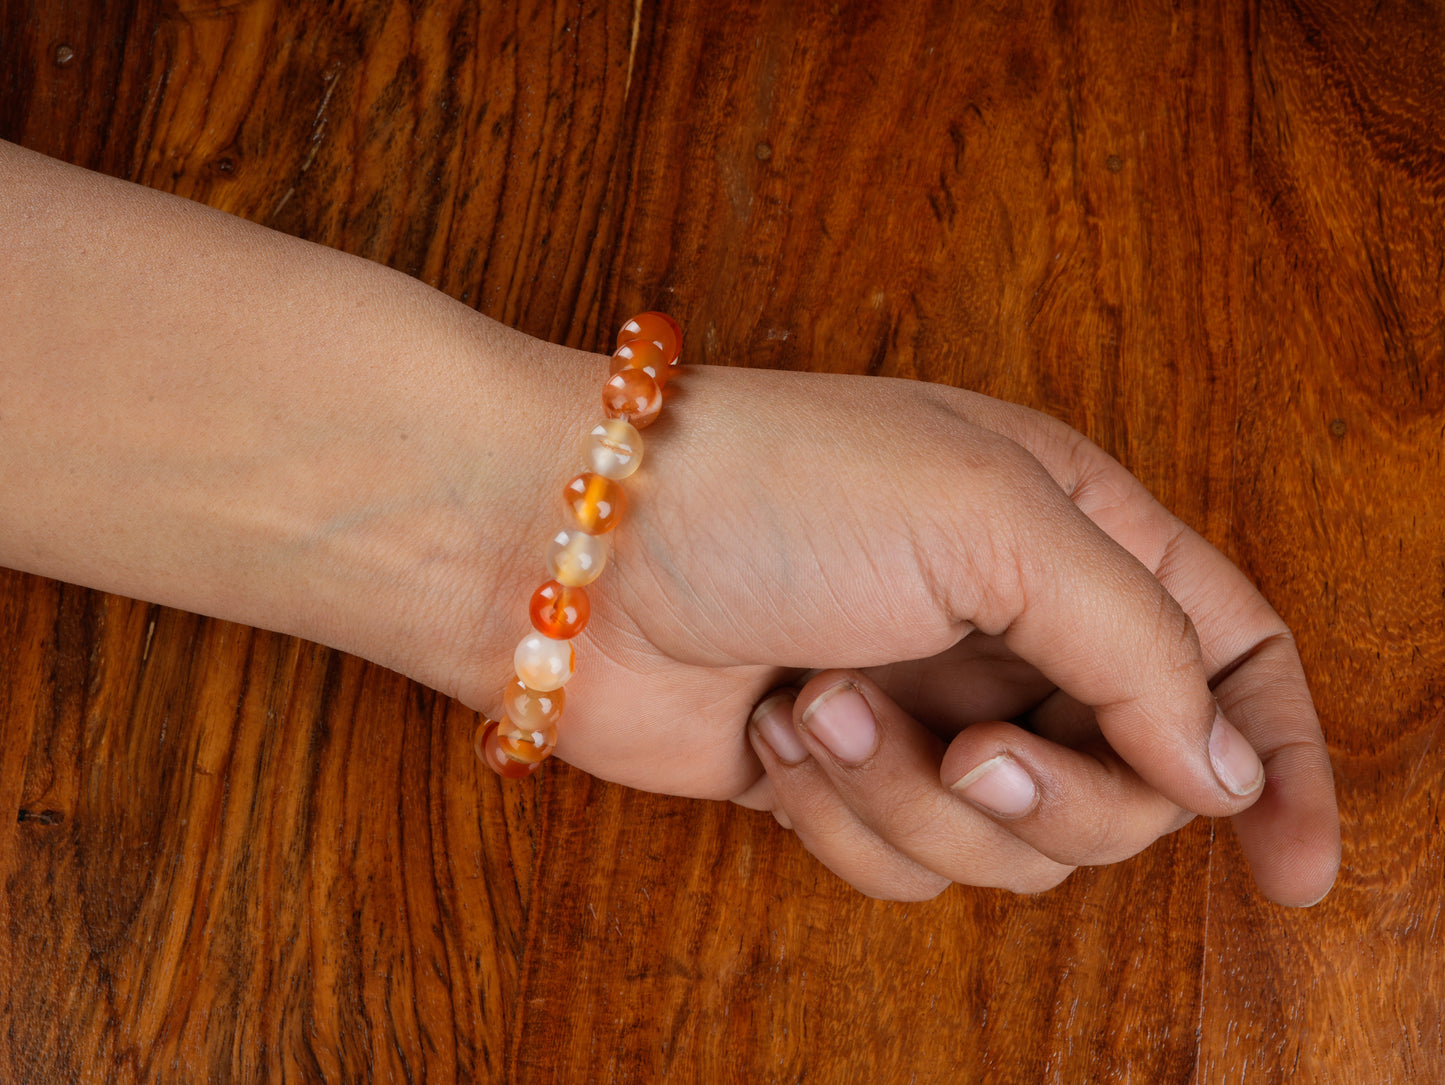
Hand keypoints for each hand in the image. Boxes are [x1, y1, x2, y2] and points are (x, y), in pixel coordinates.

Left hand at [489, 363, 1337, 905]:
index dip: (1279, 761)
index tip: (1294, 867)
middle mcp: (1014, 626)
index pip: (1230, 654)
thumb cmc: (779, 492)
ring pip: (1014, 842)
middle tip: (971, 746)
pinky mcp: (845, 781)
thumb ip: (1140, 646)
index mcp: (1074, 533)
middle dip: (1058, 792)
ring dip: (919, 796)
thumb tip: (1220, 774)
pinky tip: (778, 737)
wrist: (576, 548)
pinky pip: (905, 866)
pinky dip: (845, 819)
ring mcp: (928, 708)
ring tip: (827, 707)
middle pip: (1132, 783)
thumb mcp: (996, 523)